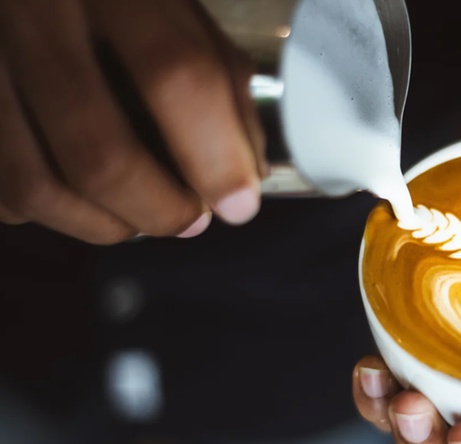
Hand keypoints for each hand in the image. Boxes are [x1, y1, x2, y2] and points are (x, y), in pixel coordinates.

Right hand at [0, 0, 265, 243]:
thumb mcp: (171, 1)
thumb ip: (216, 73)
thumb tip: (246, 170)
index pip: (175, 74)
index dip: (215, 157)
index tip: (239, 203)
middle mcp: (33, 11)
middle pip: (100, 151)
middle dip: (159, 209)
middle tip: (191, 219)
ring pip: (34, 184)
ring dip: (103, 224)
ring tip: (137, 220)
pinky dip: (41, 211)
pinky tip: (74, 196)